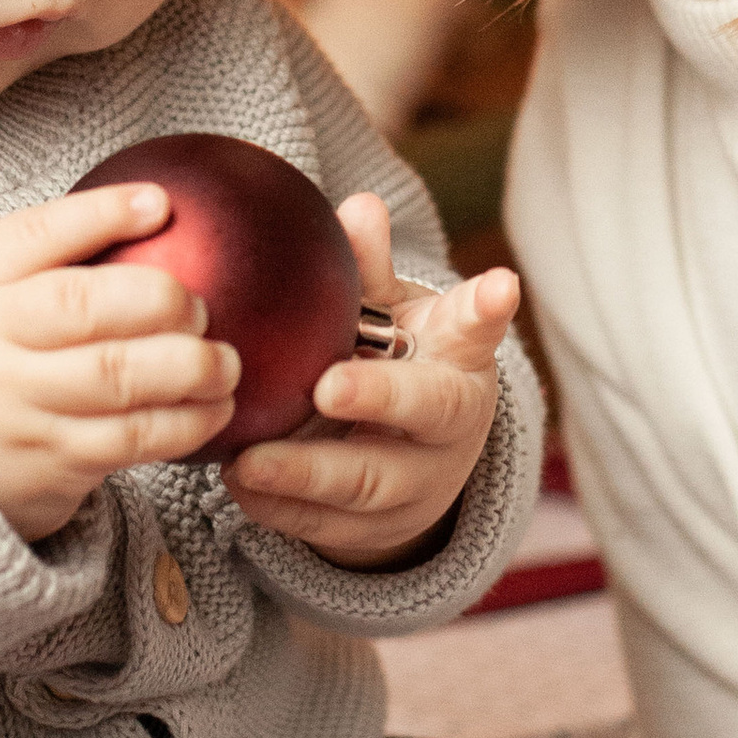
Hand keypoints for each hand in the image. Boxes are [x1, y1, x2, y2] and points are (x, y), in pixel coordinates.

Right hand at [0, 183, 237, 540]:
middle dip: (159, 300)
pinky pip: (127, 441)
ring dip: (189, 368)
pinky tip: (213, 409)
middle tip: (203, 308)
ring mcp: (18, 406)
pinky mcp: (47, 463)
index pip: (37, 234)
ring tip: (225, 364)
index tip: (161, 204)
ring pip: (115, 380)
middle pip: (82, 307)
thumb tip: (160, 203)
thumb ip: (60, 246)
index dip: (103, 213)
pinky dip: (183, 424)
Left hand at [227, 192, 517, 570]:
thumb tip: (358, 206)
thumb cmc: (397, 365)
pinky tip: (237, 482)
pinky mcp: (373, 531)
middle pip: (424, 414)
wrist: (413, 467)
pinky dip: (278, 507)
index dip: (487, 309)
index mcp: (458, 361)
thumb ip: (370, 271)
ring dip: (306, 474)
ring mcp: (416, 485)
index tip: (500, 282)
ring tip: (249, 460)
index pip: (475, 329)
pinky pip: (323, 525)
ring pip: (368, 485)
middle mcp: (449, 426)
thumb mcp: (392, 316)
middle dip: (378, 401)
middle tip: (327, 387)